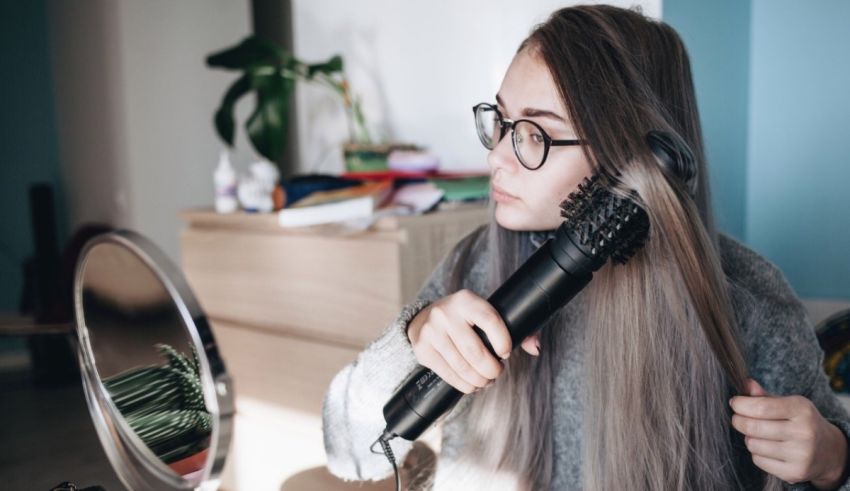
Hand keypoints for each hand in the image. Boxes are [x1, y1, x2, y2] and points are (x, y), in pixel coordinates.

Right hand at [406, 290, 540, 393]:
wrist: (424, 318)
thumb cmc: (464, 319)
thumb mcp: (485, 314)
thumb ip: (516, 328)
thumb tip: (535, 348)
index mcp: (466, 300)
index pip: (489, 319)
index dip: (502, 340)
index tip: (505, 353)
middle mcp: (446, 314)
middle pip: (475, 351)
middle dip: (492, 369)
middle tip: (497, 373)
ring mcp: (431, 332)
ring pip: (462, 366)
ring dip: (479, 380)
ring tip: (486, 380)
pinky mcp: (423, 349)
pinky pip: (449, 374)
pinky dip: (465, 385)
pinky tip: (472, 384)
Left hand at [730, 378, 848, 488]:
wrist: (829, 451)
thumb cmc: (801, 422)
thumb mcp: (789, 404)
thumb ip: (765, 396)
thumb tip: (744, 383)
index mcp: (801, 410)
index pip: (761, 407)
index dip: (740, 405)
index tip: (735, 403)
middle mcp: (804, 432)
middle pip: (753, 427)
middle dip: (738, 421)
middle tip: (738, 419)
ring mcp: (800, 454)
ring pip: (753, 444)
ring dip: (748, 438)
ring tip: (758, 434)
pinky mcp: (794, 472)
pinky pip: (758, 460)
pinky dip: (756, 453)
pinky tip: (768, 449)